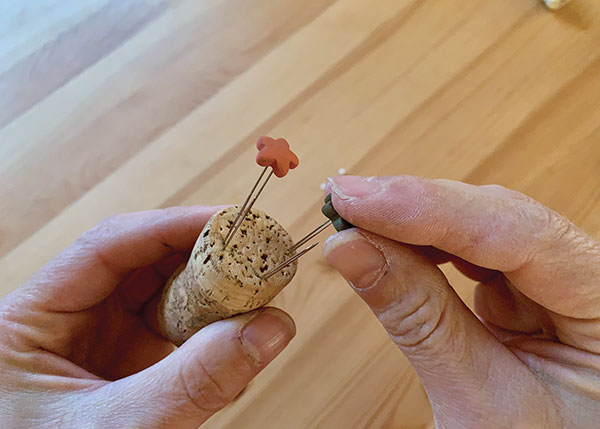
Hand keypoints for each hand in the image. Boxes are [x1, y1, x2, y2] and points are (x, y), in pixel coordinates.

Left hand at [0, 206, 294, 427]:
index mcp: (31, 319)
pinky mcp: (128, 365)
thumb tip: (269, 328)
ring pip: (163, 295)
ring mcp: (101, 342)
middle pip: (141, 263)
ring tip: (252, 295)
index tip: (229, 221)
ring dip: (210, 294)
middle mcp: (67, 321)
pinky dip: (208, 333)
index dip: (172, 225)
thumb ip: (192, 381)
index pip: (107, 246)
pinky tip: (233, 339)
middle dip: (201, 257)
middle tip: (254, 254)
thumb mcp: (117, 426)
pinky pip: (175, 331)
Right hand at [323, 176, 599, 427]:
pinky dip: (423, 247)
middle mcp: (590, 282)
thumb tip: (352, 249)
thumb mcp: (477, 402)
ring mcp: (557, 284)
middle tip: (346, 201)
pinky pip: (470, 251)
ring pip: (482, 226)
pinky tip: (389, 243)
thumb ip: (417, 318)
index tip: (362, 200)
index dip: (434, 210)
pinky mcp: (525, 291)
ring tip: (357, 220)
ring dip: (413, 222)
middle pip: (501, 219)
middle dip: (416, 208)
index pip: (525, 236)